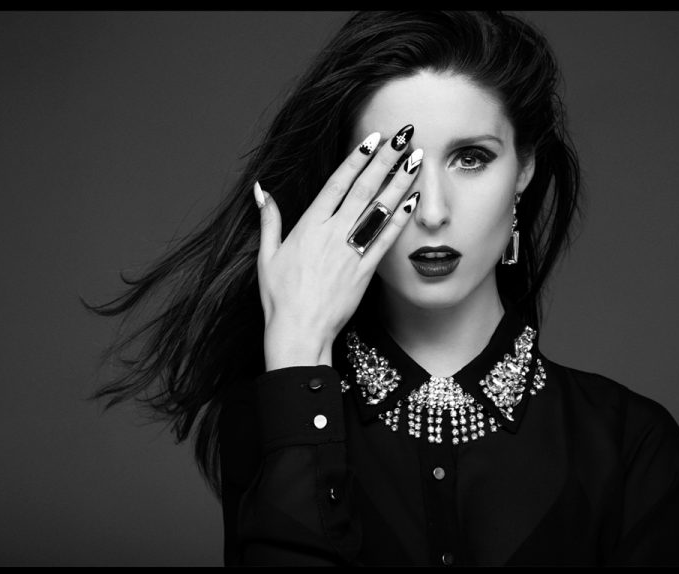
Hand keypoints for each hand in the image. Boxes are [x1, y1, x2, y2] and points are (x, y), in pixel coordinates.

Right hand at [254, 125, 422, 353]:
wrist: (298, 332)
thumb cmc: (279, 298)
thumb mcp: (266, 256)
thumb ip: (269, 220)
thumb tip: (262, 190)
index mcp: (308, 227)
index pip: (336, 184)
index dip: (355, 159)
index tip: (371, 138)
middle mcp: (332, 234)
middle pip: (363, 189)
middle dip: (385, 160)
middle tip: (404, 137)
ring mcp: (351, 252)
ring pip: (379, 210)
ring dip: (399, 182)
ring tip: (417, 159)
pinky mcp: (365, 272)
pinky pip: (386, 240)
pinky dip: (401, 220)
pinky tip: (413, 200)